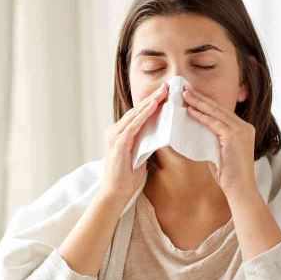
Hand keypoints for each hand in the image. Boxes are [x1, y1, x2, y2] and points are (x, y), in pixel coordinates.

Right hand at [98, 82, 168, 203]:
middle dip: (152, 99)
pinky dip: (144, 115)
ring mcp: (115, 137)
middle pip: (136, 111)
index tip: (164, 94)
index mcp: (119, 134)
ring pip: (135, 115)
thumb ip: (145, 143)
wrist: (116, 192)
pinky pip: (134, 125)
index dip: (150, 104)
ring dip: (150, 103)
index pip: (137, 115)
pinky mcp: (119, 143)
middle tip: (166, 87)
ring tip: (162, 92)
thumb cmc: (128, 177)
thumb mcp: (140, 155)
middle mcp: (115, 132)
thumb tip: (160, 134)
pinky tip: (153, 106)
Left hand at [182, 84, 256, 199]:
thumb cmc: (229, 175)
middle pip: (218, 108)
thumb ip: (213, 140)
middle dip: (200, 98)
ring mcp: (241, 131)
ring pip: (215, 113)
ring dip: (198, 103)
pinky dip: (201, 116)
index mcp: (243, 129)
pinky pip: (214, 123)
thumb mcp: (220, 152)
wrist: (240, 189)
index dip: (206, 103)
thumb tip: (197, 132)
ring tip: (184, 95)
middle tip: (185, 88)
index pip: (221, 112)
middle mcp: (244, 127)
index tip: (192, 95)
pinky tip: (190, 110)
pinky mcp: (234, 137)